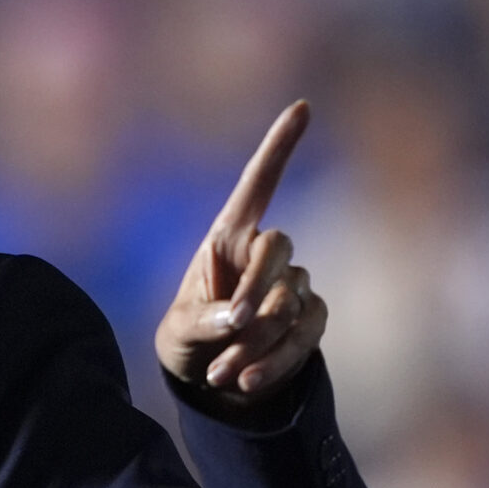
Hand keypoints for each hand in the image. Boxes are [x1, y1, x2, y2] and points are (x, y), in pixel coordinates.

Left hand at [154, 101, 328, 409]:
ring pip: (290, 300)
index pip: (258, 185)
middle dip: (255, 288)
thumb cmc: (186, 338)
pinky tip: (245, 381)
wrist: (207, 376)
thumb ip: (202, 320)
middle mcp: (265, 252)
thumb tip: (236, 319)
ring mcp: (293, 283)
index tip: (302, 106)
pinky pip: (306, 332)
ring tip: (219, 373)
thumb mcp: (180, 331)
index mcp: (228, 237)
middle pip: (279, 248)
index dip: (279, 147)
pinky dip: (276, 359)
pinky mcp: (309, 318)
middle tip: (228, 325)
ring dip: (256, 339)